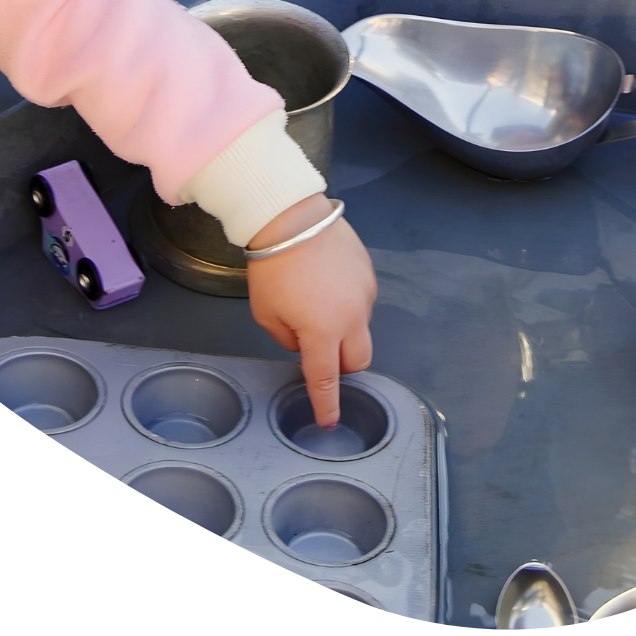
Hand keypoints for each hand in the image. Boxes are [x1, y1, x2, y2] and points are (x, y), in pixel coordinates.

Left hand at [244, 194, 376, 428]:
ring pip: (360, 328)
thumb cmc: (271, 266)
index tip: (329, 420)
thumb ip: (287, 338)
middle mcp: (351, 318)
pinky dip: (347, 302)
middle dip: (343, 367)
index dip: (327, 403)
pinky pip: (361, 300)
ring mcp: (365, 294)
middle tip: (321, 354)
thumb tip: (304, 343)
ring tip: (316, 302)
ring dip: (343, 329)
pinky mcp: (369, 273)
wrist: (291, 215)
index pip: (327, 379)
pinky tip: (327, 283)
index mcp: (322, 332)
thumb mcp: (266, 312)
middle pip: (359, 361)